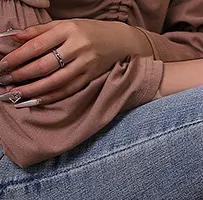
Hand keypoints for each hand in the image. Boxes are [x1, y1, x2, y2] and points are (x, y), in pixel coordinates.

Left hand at [0, 19, 147, 105]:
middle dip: (24, 75)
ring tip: (18, 94)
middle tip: (7, 81)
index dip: (19, 57)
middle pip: (45, 66)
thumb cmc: (88, 31)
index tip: (4, 64)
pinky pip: (69, 90)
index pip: (37, 45)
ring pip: (56, 82)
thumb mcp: (64, 25)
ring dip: (35, 89)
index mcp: (68, 31)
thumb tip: (14, 38)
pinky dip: (52, 96)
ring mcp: (85, 65)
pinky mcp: (91, 78)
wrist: (120, 41)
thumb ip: (39, 31)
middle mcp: (77, 49)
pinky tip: (38, 99)